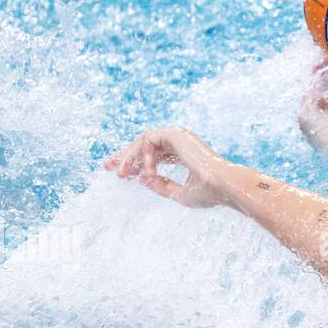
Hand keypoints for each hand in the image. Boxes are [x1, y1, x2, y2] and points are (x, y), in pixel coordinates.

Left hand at [104, 126, 231, 208]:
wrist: (221, 186)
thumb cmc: (207, 193)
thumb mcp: (179, 194)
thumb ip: (161, 186)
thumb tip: (142, 179)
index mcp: (185, 155)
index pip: (155, 155)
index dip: (135, 163)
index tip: (119, 174)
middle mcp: (182, 143)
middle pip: (146, 145)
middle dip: (125, 156)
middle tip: (107, 167)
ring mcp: (179, 137)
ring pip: (143, 141)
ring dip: (129, 157)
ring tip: (120, 173)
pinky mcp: (175, 134)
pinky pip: (148, 140)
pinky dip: (141, 155)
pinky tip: (142, 170)